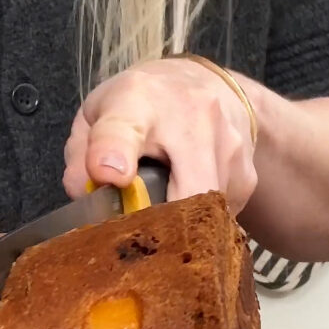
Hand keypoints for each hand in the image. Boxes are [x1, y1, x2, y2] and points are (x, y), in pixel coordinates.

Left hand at [64, 57, 257, 214]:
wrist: (208, 86)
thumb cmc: (142, 106)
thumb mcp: (99, 113)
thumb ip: (81, 154)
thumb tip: (85, 197)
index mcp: (137, 101)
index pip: (124, 128)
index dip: (115, 153)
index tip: (109, 176)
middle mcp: (192, 116)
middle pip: (186, 192)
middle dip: (162, 227)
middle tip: (138, 243)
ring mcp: (228, 146)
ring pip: (203, 216)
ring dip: (179, 227)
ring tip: (162, 212)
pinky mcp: (247, 176)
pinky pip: (220, 219)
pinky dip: (200, 224)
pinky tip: (188, 206)